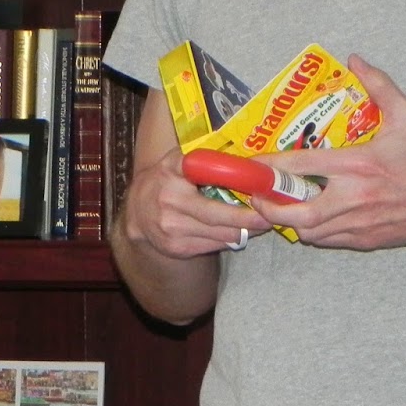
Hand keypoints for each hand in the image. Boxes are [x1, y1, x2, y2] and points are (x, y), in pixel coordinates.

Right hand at [122, 141, 272, 258]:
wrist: (136, 214)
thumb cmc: (165, 183)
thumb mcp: (176, 163)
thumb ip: (201, 158)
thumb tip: (244, 158)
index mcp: (172, 169)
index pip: (201, 168)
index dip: (231, 177)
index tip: (256, 186)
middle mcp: (169, 197)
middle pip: (218, 214)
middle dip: (248, 218)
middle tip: (270, 216)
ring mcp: (172, 225)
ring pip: (220, 233)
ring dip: (245, 231)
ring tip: (261, 225)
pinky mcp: (177, 246)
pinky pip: (214, 245)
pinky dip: (230, 240)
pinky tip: (240, 233)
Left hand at [253, 56, 405, 250]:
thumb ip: (379, 85)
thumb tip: (355, 60)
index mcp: (359, 165)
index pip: (300, 166)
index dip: (268, 166)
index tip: (250, 164)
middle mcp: (355, 198)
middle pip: (295, 213)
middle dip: (268, 207)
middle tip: (257, 194)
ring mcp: (359, 223)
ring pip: (308, 232)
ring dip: (289, 220)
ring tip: (280, 203)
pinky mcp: (366, 240)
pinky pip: (327, 240)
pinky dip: (312, 230)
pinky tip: (309, 215)